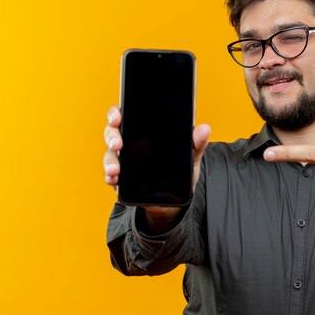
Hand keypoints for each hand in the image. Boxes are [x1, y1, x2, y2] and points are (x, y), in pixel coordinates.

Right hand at [103, 105, 210, 227]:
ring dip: (110, 160)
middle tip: (117, 144)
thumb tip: (205, 129)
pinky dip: (110, 177)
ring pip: (110, 154)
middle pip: (113, 132)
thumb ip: (196, 144)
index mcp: (146, 132)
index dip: (118, 112)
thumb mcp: (190, 158)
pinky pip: (111, 175)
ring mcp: (125, 160)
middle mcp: (132, 143)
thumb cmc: (179, 174)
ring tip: (116, 169)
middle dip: (111, 135)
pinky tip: (114, 179)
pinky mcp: (122, 178)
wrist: (174, 202)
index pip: (128, 114)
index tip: (117, 117)